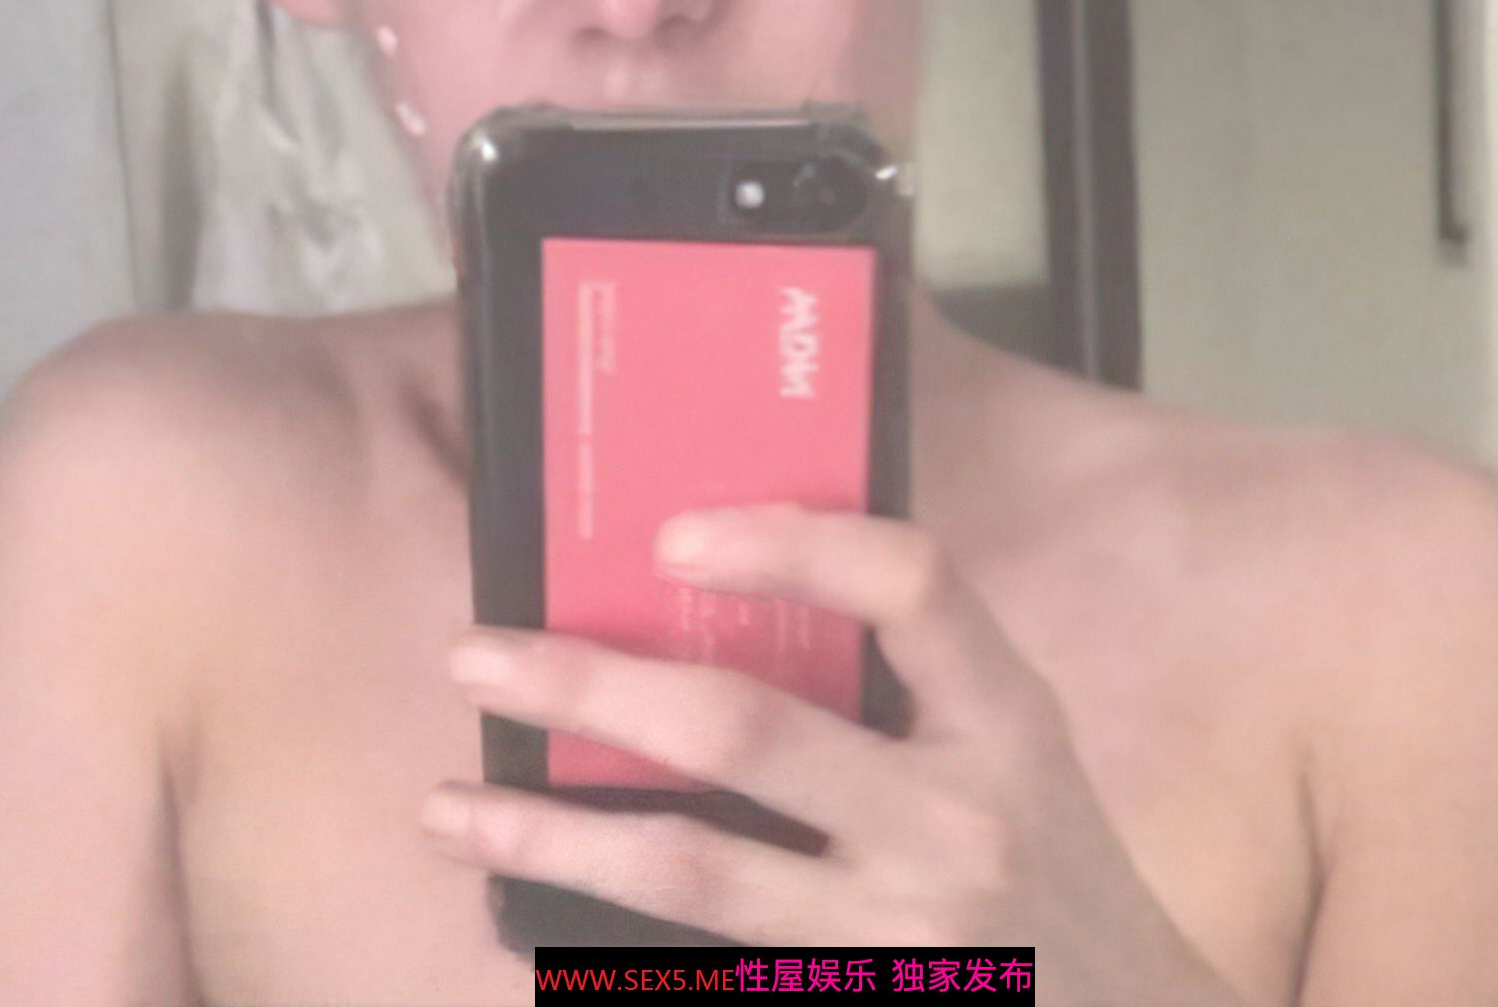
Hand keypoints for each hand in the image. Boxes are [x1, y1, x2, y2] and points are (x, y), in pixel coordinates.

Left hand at [421, 505, 1239, 999]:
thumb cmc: (1053, 860)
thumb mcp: (1016, 742)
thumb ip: (910, 668)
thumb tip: (725, 578)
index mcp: (1004, 718)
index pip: (907, 585)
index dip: (790, 541)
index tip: (668, 534)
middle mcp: (953, 823)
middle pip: (746, 730)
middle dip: (592, 686)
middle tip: (475, 654)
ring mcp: (902, 944)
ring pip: (694, 875)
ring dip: (552, 840)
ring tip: (445, 809)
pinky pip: (711, 977)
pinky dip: (608, 953)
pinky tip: (523, 928)